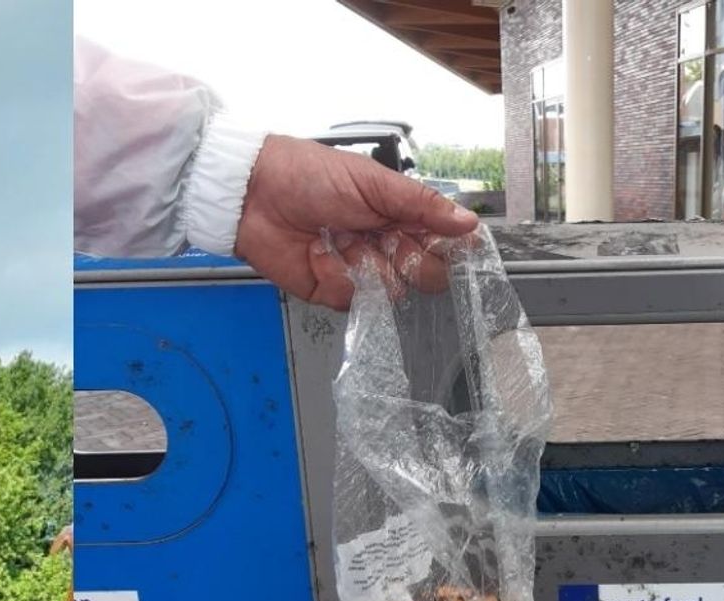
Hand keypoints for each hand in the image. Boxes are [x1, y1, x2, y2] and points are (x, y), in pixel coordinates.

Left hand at [234, 134, 479, 309]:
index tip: (455, 247)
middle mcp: (383, 244)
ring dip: (372, 267)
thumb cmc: (311, 175)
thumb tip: (467, 223)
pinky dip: (340, 280)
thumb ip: (422, 204)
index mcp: (398, 213)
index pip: (440, 241)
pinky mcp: (330, 292)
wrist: (256, 196)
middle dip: (412, 261)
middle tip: (390, 241)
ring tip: (344, 239)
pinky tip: (323, 256)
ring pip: (390, 291)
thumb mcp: (374, 182)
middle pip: (422, 273)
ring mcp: (358, 270)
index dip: (448, 247)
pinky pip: (353, 301)